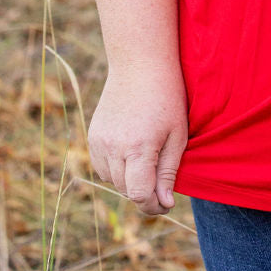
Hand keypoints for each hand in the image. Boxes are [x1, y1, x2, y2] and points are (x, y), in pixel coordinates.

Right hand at [88, 65, 187, 215]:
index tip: (166, 203)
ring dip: (129, 180)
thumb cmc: (166, 97)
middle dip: (145, 193)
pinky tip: (131, 151)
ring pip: (112, 181)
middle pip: (126, 190)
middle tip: (162, 184)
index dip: (154, 206)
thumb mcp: (177, 134)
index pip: (139, 195)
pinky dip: (116, 168)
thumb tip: (164, 203)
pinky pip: (102, 167)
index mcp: (138, 147)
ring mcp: (99, 142)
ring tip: (147, 160)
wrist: (139, 64)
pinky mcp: (93, 136)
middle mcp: (114, 147)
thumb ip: (168, 172)